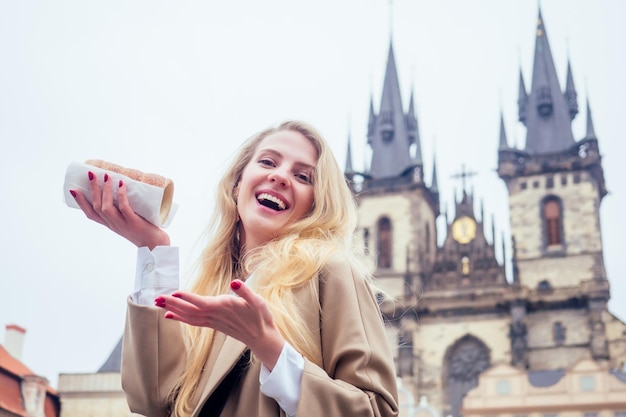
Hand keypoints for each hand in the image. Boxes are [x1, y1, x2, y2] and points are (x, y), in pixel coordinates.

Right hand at [70, 171, 169, 249]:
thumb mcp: (129, 220)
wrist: (156, 246)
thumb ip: (124, 209)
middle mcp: (114, 225)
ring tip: (106, 176)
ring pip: (106, 208)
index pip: (90, 214)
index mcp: (110, 224)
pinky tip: (121, 185)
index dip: (81, 202)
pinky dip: (121, 196)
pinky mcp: (134, 223)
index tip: (73, 190)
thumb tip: (124, 188)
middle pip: (96, 207)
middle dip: (92, 190)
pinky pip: (124, 209)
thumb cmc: (144, 230)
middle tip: (91, 174)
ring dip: (105, 191)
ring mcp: (123, 224)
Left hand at [154, 280, 284, 369]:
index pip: (201, 302)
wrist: (262, 338)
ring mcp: (213, 321)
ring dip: (173, 310)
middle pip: (190, 310)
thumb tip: (235, 283)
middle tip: (156, 298)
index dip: (188, 298)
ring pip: (189, 316)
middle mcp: (215, 316)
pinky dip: (180, 318)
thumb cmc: (260, 318)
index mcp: (224, 307)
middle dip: (173, 304)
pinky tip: (171, 315)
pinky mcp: (213, 324)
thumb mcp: (257, 301)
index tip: (174, 293)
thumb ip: (245, 292)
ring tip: (158, 304)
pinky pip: (193, 322)